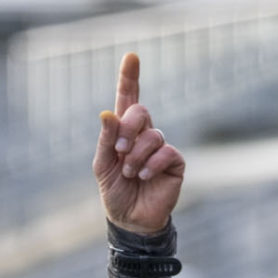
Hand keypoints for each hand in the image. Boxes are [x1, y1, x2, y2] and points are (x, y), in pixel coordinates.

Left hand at [93, 52, 184, 234]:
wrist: (131, 220)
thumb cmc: (116, 193)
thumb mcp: (103, 168)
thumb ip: (106, 141)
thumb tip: (107, 114)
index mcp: (125, 133)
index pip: (128, 99)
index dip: (130, 78)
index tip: (131, 56)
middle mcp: (144, 134)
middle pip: (141, 111)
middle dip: (128, 129)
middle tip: (120, 152)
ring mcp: (161, 146)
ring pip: (152, 135)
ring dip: (137, 156)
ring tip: (131, 174)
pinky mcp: (174, 161)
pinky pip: (165, 151)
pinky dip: (151, 164)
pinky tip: (145, 177)